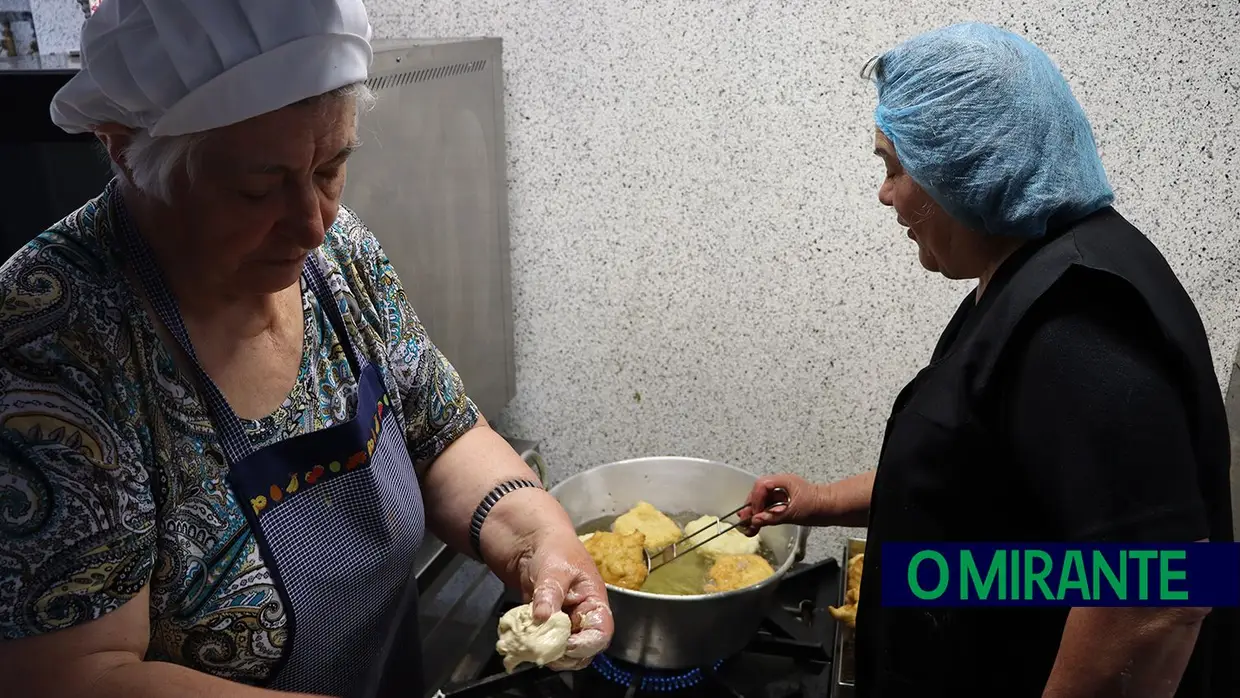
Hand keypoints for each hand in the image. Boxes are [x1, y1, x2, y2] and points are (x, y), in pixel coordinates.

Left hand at [516, 530, 613, 670]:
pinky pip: (541, 644)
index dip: (586, 645)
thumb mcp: (554, 568)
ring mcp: (562, 625)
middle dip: (564, 655)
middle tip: (542, 648)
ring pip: (560, 652)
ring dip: (545, 652)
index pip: (600, 634)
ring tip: (528, 642)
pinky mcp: (544, 627)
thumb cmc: (554, 549)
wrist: (531, 542)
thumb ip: (550, 593)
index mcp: (594, 603)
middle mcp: (581, 618)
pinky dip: (531, 646)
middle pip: (582, 652)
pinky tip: (519, 638)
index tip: (565, 645)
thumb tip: (543, 617)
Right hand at [738, 473, 823, 535]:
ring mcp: (782, 493)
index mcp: (783, 481)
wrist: (833, 509)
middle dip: (751, 507)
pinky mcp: (785, 502)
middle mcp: (780, 484)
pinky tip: (758, 525)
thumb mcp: (794, 513)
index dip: (755, 500)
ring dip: (755, 513)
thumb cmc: (818, 507)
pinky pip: (770, 506)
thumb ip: (774, 517)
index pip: (761, 486)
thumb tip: (756, 520)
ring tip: (749, 527)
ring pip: (763, 500)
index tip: (755, 515)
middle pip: (759, 492)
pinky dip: (763, 515)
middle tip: (744, 521)